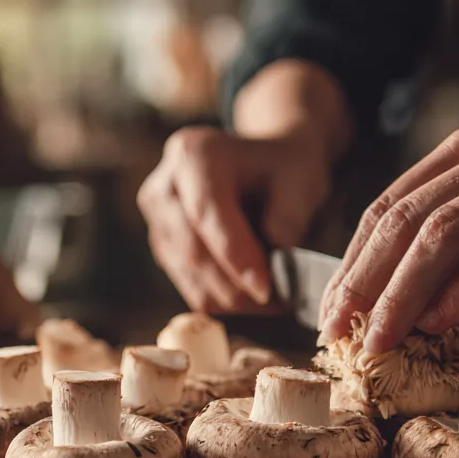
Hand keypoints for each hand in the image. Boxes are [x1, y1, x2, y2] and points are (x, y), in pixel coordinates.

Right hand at [137, 126, 332, 312]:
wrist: (263, 166)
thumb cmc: (282, 169)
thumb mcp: (301, 177)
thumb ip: (290, 211)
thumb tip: (278, 251)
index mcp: (194, 155)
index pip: (206, 213)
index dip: (235, 255)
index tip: (265, 289)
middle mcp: (165, 186)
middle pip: (193, 250)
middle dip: (236, 286)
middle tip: (278, 302)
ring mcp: (157, 220)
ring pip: (190, 276)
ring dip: (232, 298)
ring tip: (273, 299)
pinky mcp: (162, 247)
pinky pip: (189, 286)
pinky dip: (223, 299)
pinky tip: (252, 294)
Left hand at [318, 125, 458, 353]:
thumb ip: (434, 261)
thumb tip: (366, 310)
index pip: (387, 207)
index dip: (352, 263)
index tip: (328, 311)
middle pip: (406, 220)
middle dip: (366, 281)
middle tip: (340, 330)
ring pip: (443, 235)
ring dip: (402, 294)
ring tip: (379, 338)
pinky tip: (435, 325)